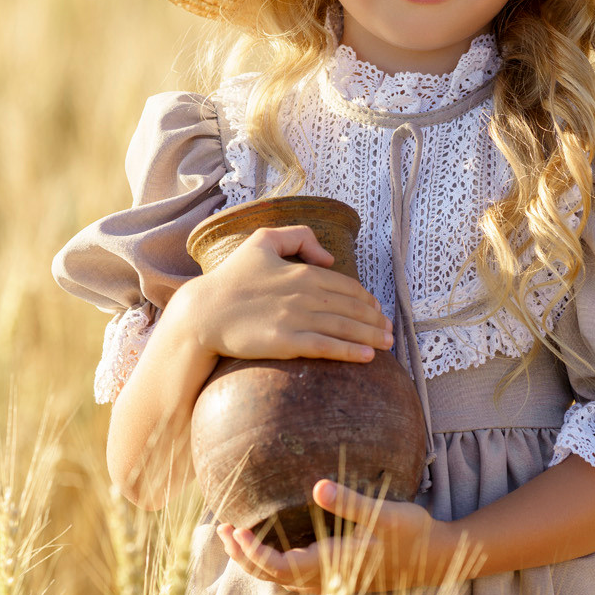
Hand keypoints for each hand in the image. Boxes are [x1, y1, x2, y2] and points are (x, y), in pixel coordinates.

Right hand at [177, 225, 392, 363]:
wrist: (204, 312)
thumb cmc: (232, 278)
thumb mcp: (262, 241)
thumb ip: (298, 236)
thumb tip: (329, 258)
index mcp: (303, 271)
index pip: (347, 286)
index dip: (368, 300)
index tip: (378, 311)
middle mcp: (304, 294)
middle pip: (352, 308)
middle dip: (376, 321)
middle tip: (390, 332)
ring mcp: (296, 319)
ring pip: (345, 328)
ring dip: (372, 337)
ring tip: (387, 345)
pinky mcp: (286, 343)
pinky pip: (326, 347)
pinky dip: (350, 352)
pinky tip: (368, 358)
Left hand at [217, 479, 470, 593]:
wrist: (438, 560)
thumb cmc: (414, 535)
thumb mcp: (385, 514)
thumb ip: (350, 502)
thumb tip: (318, 486)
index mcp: (330, 566)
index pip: (275, 566)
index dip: (250, 552)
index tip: (233, 528)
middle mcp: (325, 580)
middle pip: (270, 576)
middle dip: (242, 555)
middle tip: (221, 528)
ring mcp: (331, 582)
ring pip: (280, 578)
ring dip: (255, 560)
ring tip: (235, 536)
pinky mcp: (337, 578)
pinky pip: (294, 575)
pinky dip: (273, 561)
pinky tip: (271, 543)